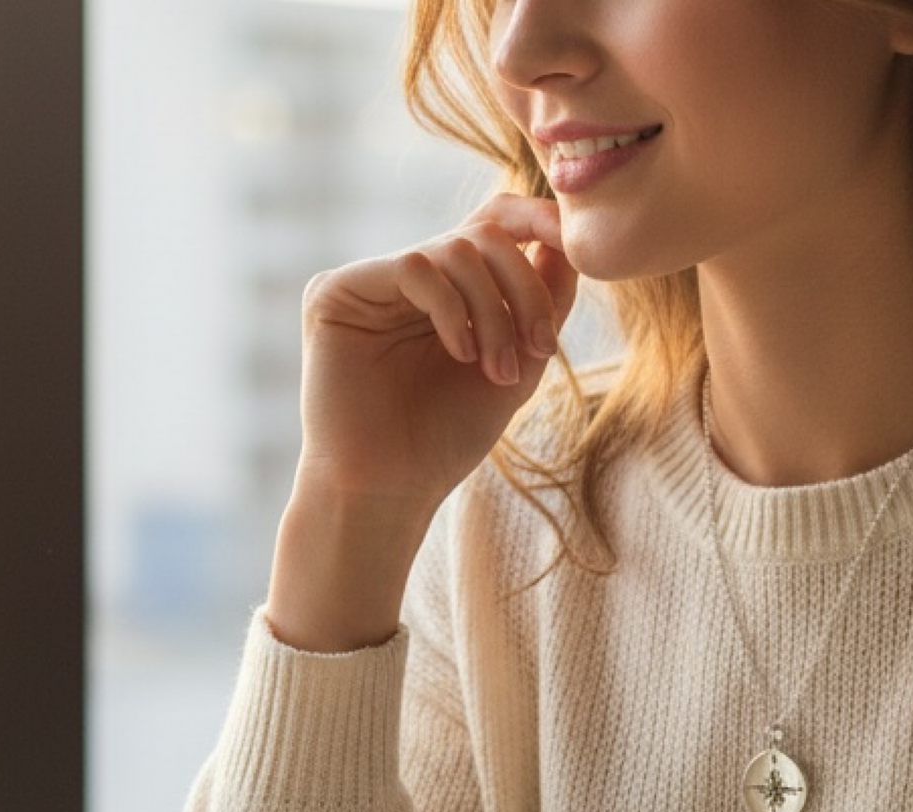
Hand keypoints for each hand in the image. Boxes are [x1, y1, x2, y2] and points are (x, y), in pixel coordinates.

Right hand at [267, 194, 578, 651]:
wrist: (391, 489)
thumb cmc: (447, 439)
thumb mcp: (518, 366)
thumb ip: (543, 306)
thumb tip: (570, 244)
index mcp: (453, 290)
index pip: (497, 227)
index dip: (540, 221)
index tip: (575, 246)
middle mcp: (412, 278)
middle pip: (486, 233)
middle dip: (526, 288)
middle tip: (540, 349)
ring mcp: (374, 281)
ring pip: (455, 248)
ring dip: (494, 312)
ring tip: (498, 372)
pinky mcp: (336, 291)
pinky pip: (414, 267)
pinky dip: (452, 309)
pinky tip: (461, 355)